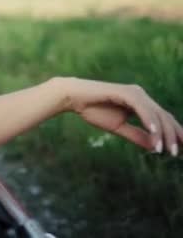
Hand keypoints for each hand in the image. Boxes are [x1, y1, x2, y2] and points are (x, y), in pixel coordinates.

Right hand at [57, 77, 182, 155]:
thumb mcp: (118, 127)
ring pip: (156, 114)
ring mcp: (135, 93)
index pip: (163, 120)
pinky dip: (149, 121)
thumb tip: (154, 147)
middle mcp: (142, 96)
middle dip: (173, 135)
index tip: (179, 151)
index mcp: (141, 104)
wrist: (74, 98)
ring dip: (162, 133)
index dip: (173, 134)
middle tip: (176, 154)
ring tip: (165, 150)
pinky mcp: (126, 92)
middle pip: (164, 117)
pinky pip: (142, 108)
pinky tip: (154, 133)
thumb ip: (136, 135)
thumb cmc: (93, 110)